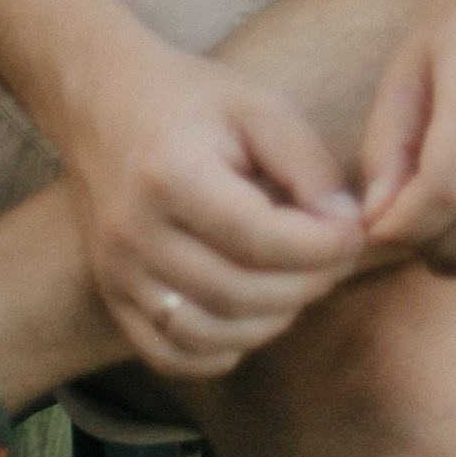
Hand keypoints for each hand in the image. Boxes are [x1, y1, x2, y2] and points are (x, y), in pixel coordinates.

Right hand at [55, 41, 366, 379]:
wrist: (102, 101)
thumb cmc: (191, 101)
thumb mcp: (257, 106)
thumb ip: (308, 163)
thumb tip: (348, 226)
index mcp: (170, 173)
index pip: (260, 239)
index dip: (321, 248)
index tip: (353, 233)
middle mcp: (134, 230)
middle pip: (237, 293)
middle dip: (306, 285)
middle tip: (334, 259)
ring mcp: (116, 270)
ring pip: (207, 334)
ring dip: (270, 322)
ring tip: (296, 283)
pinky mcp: (110, 295)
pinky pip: (170, 355)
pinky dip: (220, 351)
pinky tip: (250, 315)